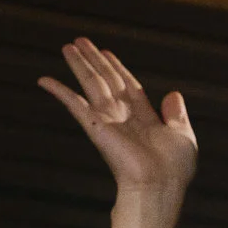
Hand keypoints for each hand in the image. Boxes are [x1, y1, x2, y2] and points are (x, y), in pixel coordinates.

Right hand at [39, 38, 196, 211]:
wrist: (159, 185)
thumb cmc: (173, 169)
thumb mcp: (182, 135)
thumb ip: (176, 114)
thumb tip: (173, 93)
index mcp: (144, 117)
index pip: (128, 85)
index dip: (117, 68)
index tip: (107, 53)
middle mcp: (123, 117)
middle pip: (106, 80)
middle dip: (94, 60)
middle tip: (80, 41)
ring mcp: (108, 120)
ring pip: (91, 84)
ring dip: (79, 64)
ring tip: (67, 46)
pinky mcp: (95, 126)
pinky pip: (74, 104)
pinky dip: (59, 91)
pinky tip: (44, 80)